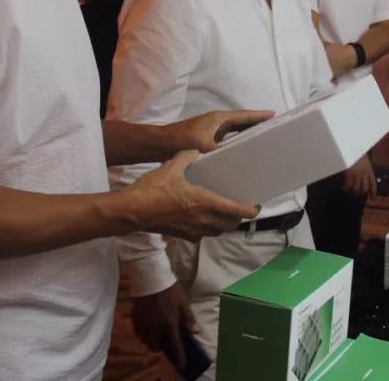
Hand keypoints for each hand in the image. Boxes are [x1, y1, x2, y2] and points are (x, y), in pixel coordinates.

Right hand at [128, 150, 257, 240]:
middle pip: (231, 224)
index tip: (256, 206)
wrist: (132, 212)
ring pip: (218, 231)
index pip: (236, 210)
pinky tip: (202, 218)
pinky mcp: (183, 236)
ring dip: (224, 224)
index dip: (250, 210)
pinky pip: (203, 234)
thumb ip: (187, 157)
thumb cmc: (152, 189)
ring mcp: (193, 231)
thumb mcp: (171, 166)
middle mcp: (203, 220)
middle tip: (240, 206)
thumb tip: (197, 151)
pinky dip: (209, 228)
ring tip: (224, 212)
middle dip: (238, 217)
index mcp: (204, 202)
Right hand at [132, 282, 196, 367]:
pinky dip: (143, 333)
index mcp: (169, 324)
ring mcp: (143, 324)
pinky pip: (138, 333)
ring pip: (146, 341)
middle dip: (161, 347)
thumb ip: (188, 318)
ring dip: (151, 340)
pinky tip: (147, 326)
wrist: (150, 278)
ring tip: (156, 333)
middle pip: (156, 347)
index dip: (179, 357)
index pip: (175, 346)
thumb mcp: (183, 302)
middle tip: (165, 339)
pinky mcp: (135, 319)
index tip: (181, 365)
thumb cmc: (170, 289)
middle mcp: (155, 328)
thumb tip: (195, 331)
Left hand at [163, 108, 273, 153]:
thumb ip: (222, 153)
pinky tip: (242, 154)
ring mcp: (212, 130)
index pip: (244, 116)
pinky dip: (237, 143)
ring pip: (235, 131)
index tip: (274, 116)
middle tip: (273, 130)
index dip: (259, 116)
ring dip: (247, 134)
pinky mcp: (207, 140)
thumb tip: (238, 162)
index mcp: (219, 119)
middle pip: (242, 122)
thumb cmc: (181, 140)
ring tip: (262, 141)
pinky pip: (228, 139)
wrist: (160, 144)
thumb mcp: (205, 147)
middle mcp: (217, 122)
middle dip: (256, 125)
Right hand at [342, 155, 375, 196]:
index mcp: (369, 170)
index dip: (373, 192)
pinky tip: (344, 187)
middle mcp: (364, 173)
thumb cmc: (357, 151)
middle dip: (361, 193)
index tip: (373, 199)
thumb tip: (363, 178)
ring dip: (352, 191)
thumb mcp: (364, 160)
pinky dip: (346, 188)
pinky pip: (348, 185)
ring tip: (349, 191)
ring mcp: (357, 174)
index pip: (373, 184)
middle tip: (356, 194)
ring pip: (356, 188)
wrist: (351, 146)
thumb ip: (365, 168)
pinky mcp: (349, 173)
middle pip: (364, 188)